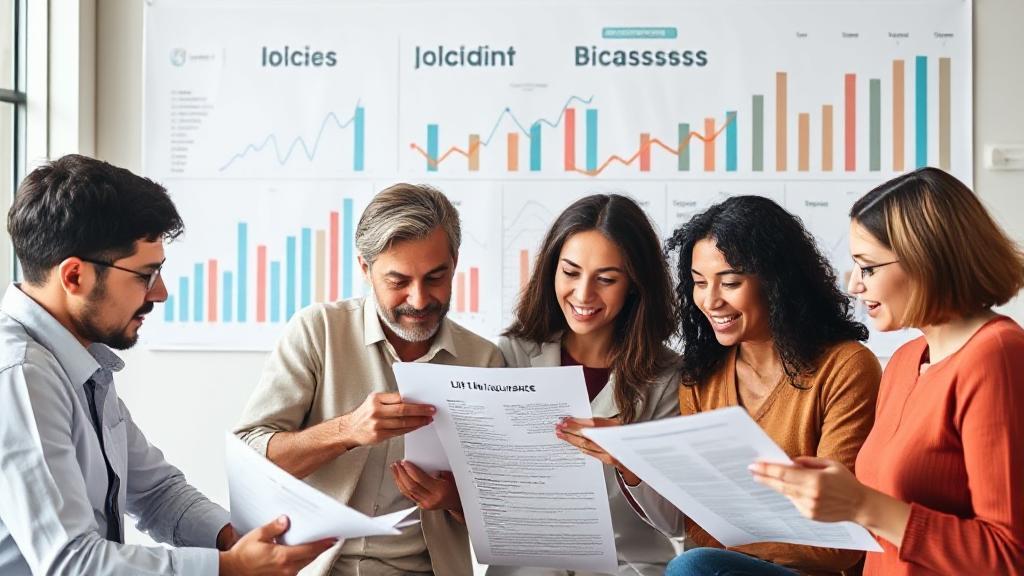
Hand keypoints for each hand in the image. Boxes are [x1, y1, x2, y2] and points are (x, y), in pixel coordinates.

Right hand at [219, 516, 336, 575]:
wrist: (231, 571)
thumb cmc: (242, 556)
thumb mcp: (257, 536)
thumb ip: (274, 528)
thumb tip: (285, 521)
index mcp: (282, 557)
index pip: (310, 549)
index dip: (324, 543)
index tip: (334, 538)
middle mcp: (286, 569)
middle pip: (310, 557)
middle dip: (319, 547)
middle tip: (328, 538)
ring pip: (304, 563)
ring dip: (309, 554)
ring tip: (313, 543)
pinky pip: (296, 568)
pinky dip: (299, 560)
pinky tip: (297, 552)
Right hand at [337, 392, 434, 448]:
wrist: (349, 429)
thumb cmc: (364, 414)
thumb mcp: (374, 402)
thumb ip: (390, 401)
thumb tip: (412, 401)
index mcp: (376, 399)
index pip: (400, 398)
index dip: (415, 401)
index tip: (426, 402)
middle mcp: (376, 411)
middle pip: (403, 410)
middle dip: (420, 411)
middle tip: (431, 411)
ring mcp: (377, 424)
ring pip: (402, 423)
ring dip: (418, 422)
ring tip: (427, 420)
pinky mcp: (379, 435)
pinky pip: (399, 432)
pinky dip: (410, 429)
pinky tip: (416, 426)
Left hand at [391, 460, 461, 513]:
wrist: (458, 503)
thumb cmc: (456, 488)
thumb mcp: (451, 476)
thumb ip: (438, 470)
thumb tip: (424, 463)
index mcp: (439, 491)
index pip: (420, 480)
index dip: (411, 470)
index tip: (405, 462)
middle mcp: (431, 499)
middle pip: (411, 486)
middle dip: (402, 473)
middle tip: (397, 464)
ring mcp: (425, 504)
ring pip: (407, 491)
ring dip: (399, 479)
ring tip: (394, 469)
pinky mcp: (421, 505)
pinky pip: (408, 495)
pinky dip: (401, 485)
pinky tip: (398, 478)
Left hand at [555, 417, 641, 485]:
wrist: (640, 450)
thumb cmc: (628, 434)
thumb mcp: (617, 422)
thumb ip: (600, 422)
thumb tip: (580, 421)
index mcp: (615, 427)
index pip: (591, 424)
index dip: (577, 423)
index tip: (565, 421)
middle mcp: (613, 440)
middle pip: (586, 436)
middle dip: (570, 432)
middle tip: (558, 428)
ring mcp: (611, 451)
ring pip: (587, 446)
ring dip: (572, 440)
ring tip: (562, 435)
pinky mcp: (609, 459)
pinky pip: (592, 454)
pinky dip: (582, 449)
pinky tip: (575, 446)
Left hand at [749, 456, 868, 522]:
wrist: (860, 506)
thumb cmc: (845, 481)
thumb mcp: (829, 464)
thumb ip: (808, 462)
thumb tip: (789, 461)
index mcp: (815, 480)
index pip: (784, 473)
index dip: (767, 469)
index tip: (754, 465)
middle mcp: (810, 494)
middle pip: (780, 485)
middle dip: (764, 477)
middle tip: (751, 470)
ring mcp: (809, 507)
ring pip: (786, 493)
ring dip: (775, 485)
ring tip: (763, 476)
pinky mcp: (809, 515)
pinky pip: (794, 501)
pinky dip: (790, 494)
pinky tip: (790, 488)